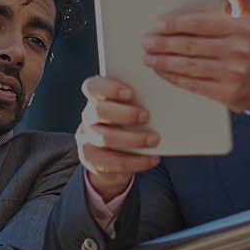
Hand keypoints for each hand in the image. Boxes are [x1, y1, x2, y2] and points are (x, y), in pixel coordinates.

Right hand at [76, 76, 160, 198]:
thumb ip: (138, 100)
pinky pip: (113, 162)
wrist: (114, 157)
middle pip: (98, 110)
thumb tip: (162, 96)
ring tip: (155, 139)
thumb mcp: (131, 109)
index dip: (109, 88)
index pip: (92, 87)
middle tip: (147, 116)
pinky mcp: (90, 159)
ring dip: (134, 139)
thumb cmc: (128, 124)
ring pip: (105, 138)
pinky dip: (137, 161)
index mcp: (97, 98)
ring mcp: (87, 138)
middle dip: (125, 114)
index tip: (131, 93)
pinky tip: (153, 158)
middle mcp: (88, 116)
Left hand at [143, 0, 249, 113]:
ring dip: (164, 62)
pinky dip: (175, 79)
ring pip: (190, 66)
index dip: (176, 23)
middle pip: (191, 46)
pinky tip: (162, 73)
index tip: (157, 25)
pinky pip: (194, 85)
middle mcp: (238, 50)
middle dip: (164, 44)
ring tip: (148, 58)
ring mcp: (233, 74)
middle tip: (146, 42)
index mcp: (242, 28)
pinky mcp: (227, 94)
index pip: (201, 23)